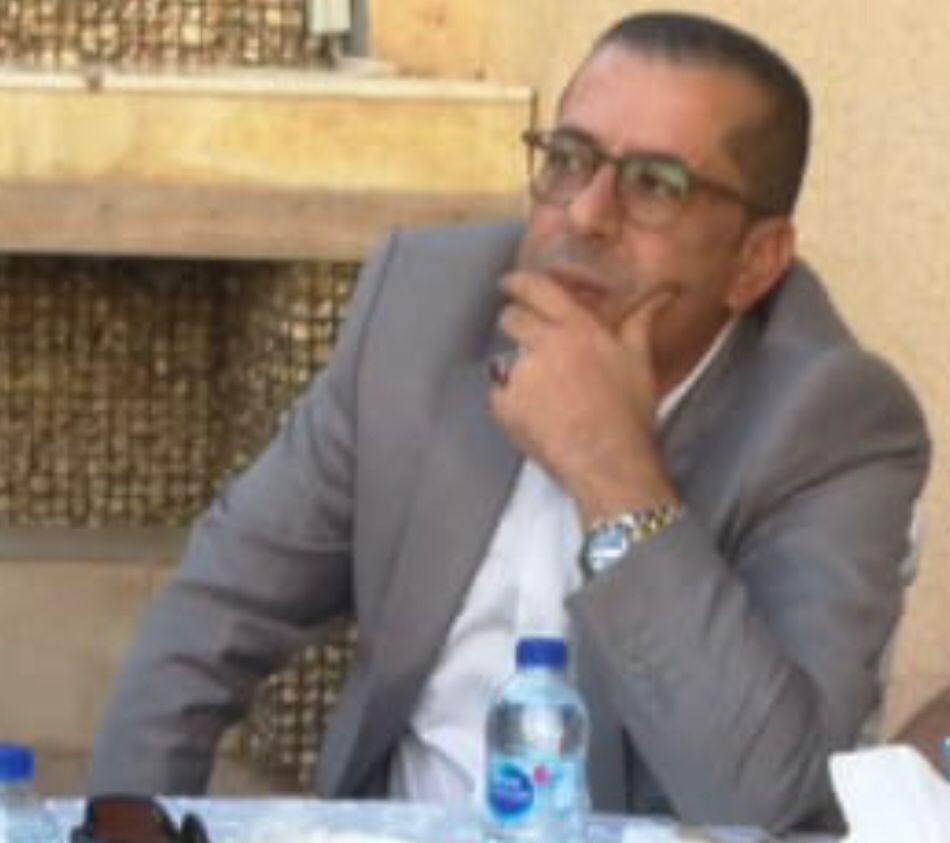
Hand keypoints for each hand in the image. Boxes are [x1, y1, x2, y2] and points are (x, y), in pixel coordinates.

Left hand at [489, 270, 679, 523]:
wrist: (609, 462)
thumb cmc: (629, 413)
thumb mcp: (639, 361)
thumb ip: (641, 321)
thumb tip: (664, 294)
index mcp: (576, 328)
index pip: (536, 289)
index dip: (518, 282)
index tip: (510, 283)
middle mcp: (543, 345)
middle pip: (511, 318)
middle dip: (515, 324)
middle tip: (531, 342)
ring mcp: (521, 375)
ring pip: (507, 358)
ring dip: (521, 369)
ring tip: (549, 397)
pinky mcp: (505, 405)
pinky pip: (499, 394)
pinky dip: (511, 402)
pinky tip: (538, 417)